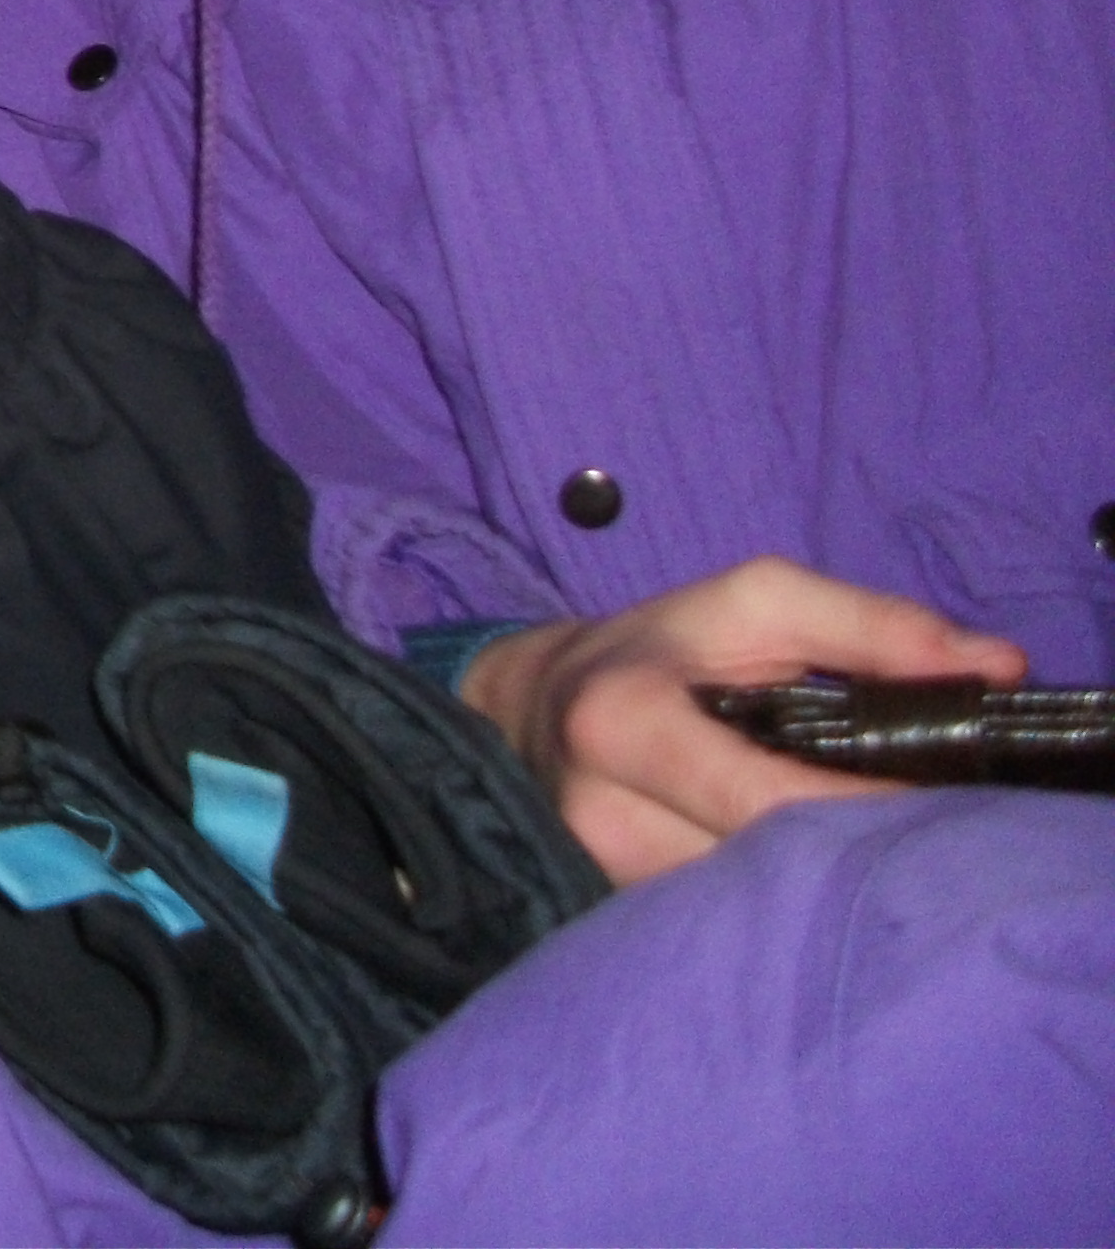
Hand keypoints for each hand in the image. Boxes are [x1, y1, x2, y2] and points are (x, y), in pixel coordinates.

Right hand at [460, 555, 1028, 885]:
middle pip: (770, 870)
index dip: (871, 811)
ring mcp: (604, 879)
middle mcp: (602, 814)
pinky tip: (801, 872)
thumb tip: (998, 670)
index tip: (947, 804)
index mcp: (623, 723)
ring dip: (820, 884)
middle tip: (919, 829)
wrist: (533, 707)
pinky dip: (779, 902)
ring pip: (754, 912)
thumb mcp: (751, 603)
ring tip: (855, 845)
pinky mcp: (617, 913)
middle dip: (855, 853)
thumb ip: (872, 626)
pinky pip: (727, 929)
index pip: (772, 800)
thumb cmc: (657, 650)